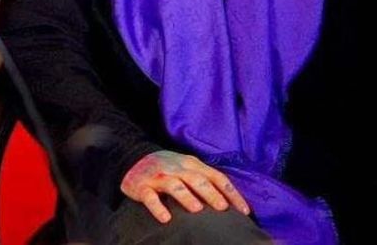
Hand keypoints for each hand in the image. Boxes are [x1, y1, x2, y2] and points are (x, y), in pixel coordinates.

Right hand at [120, 150, 250, 223]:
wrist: (132, 157)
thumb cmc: (167, 168)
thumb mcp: (187, 166)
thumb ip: (205, 178)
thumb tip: (230, 200)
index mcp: (192, 164)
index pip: (216, 177)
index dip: (231, 193)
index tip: (244, 210)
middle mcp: (177, 168)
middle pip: (197, 179)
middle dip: (211, 194)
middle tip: (222, 208)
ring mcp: (159, 177)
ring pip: (175, 185)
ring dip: (186, 197)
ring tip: (197, 209)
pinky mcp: (142, 186)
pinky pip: (150, 197)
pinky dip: (158, 207)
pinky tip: (166, 218)